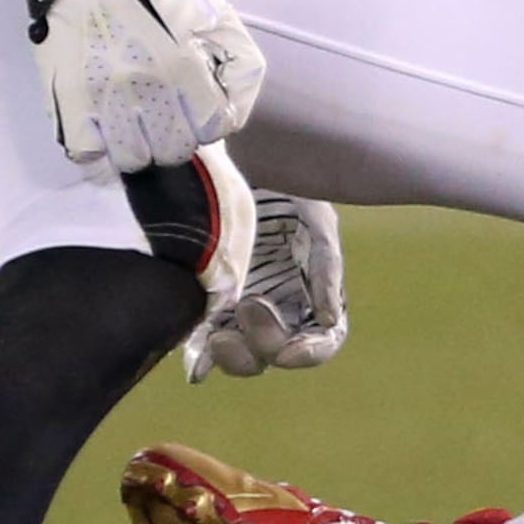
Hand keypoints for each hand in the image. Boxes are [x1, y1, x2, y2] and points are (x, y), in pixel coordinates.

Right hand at [26, 0, 264, 169]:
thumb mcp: (211, 14)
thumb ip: (238, 60)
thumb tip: (234, 108)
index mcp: (182, 63)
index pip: (213, 128)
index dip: (210, 123)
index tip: (199, 112)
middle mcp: (143, 86)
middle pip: (173, 150)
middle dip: (177, 138)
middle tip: (167, 120)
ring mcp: (101, 97)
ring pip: (132, 159)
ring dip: (140, 149)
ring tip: (136, 129)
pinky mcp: (66, 101)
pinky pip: (86, 155)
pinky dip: (99, 152)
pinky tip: (105, 134)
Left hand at [185, 191, 348, 381]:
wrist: (233, 160)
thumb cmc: (281, 184)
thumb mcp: (313, 216)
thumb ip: (324, 266)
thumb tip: (330, 317)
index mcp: (311, 289)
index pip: (322, 339)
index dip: (310, 353)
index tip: (288, 352)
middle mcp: (278, 304)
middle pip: (277, 352)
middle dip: (264, 345)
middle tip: (248, 308)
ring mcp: (240, 306)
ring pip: (242, 354)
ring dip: (233, 357)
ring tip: (217, 340)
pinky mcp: (206, 301)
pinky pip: (204, 340)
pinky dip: (200, 358)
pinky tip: (194, 363)